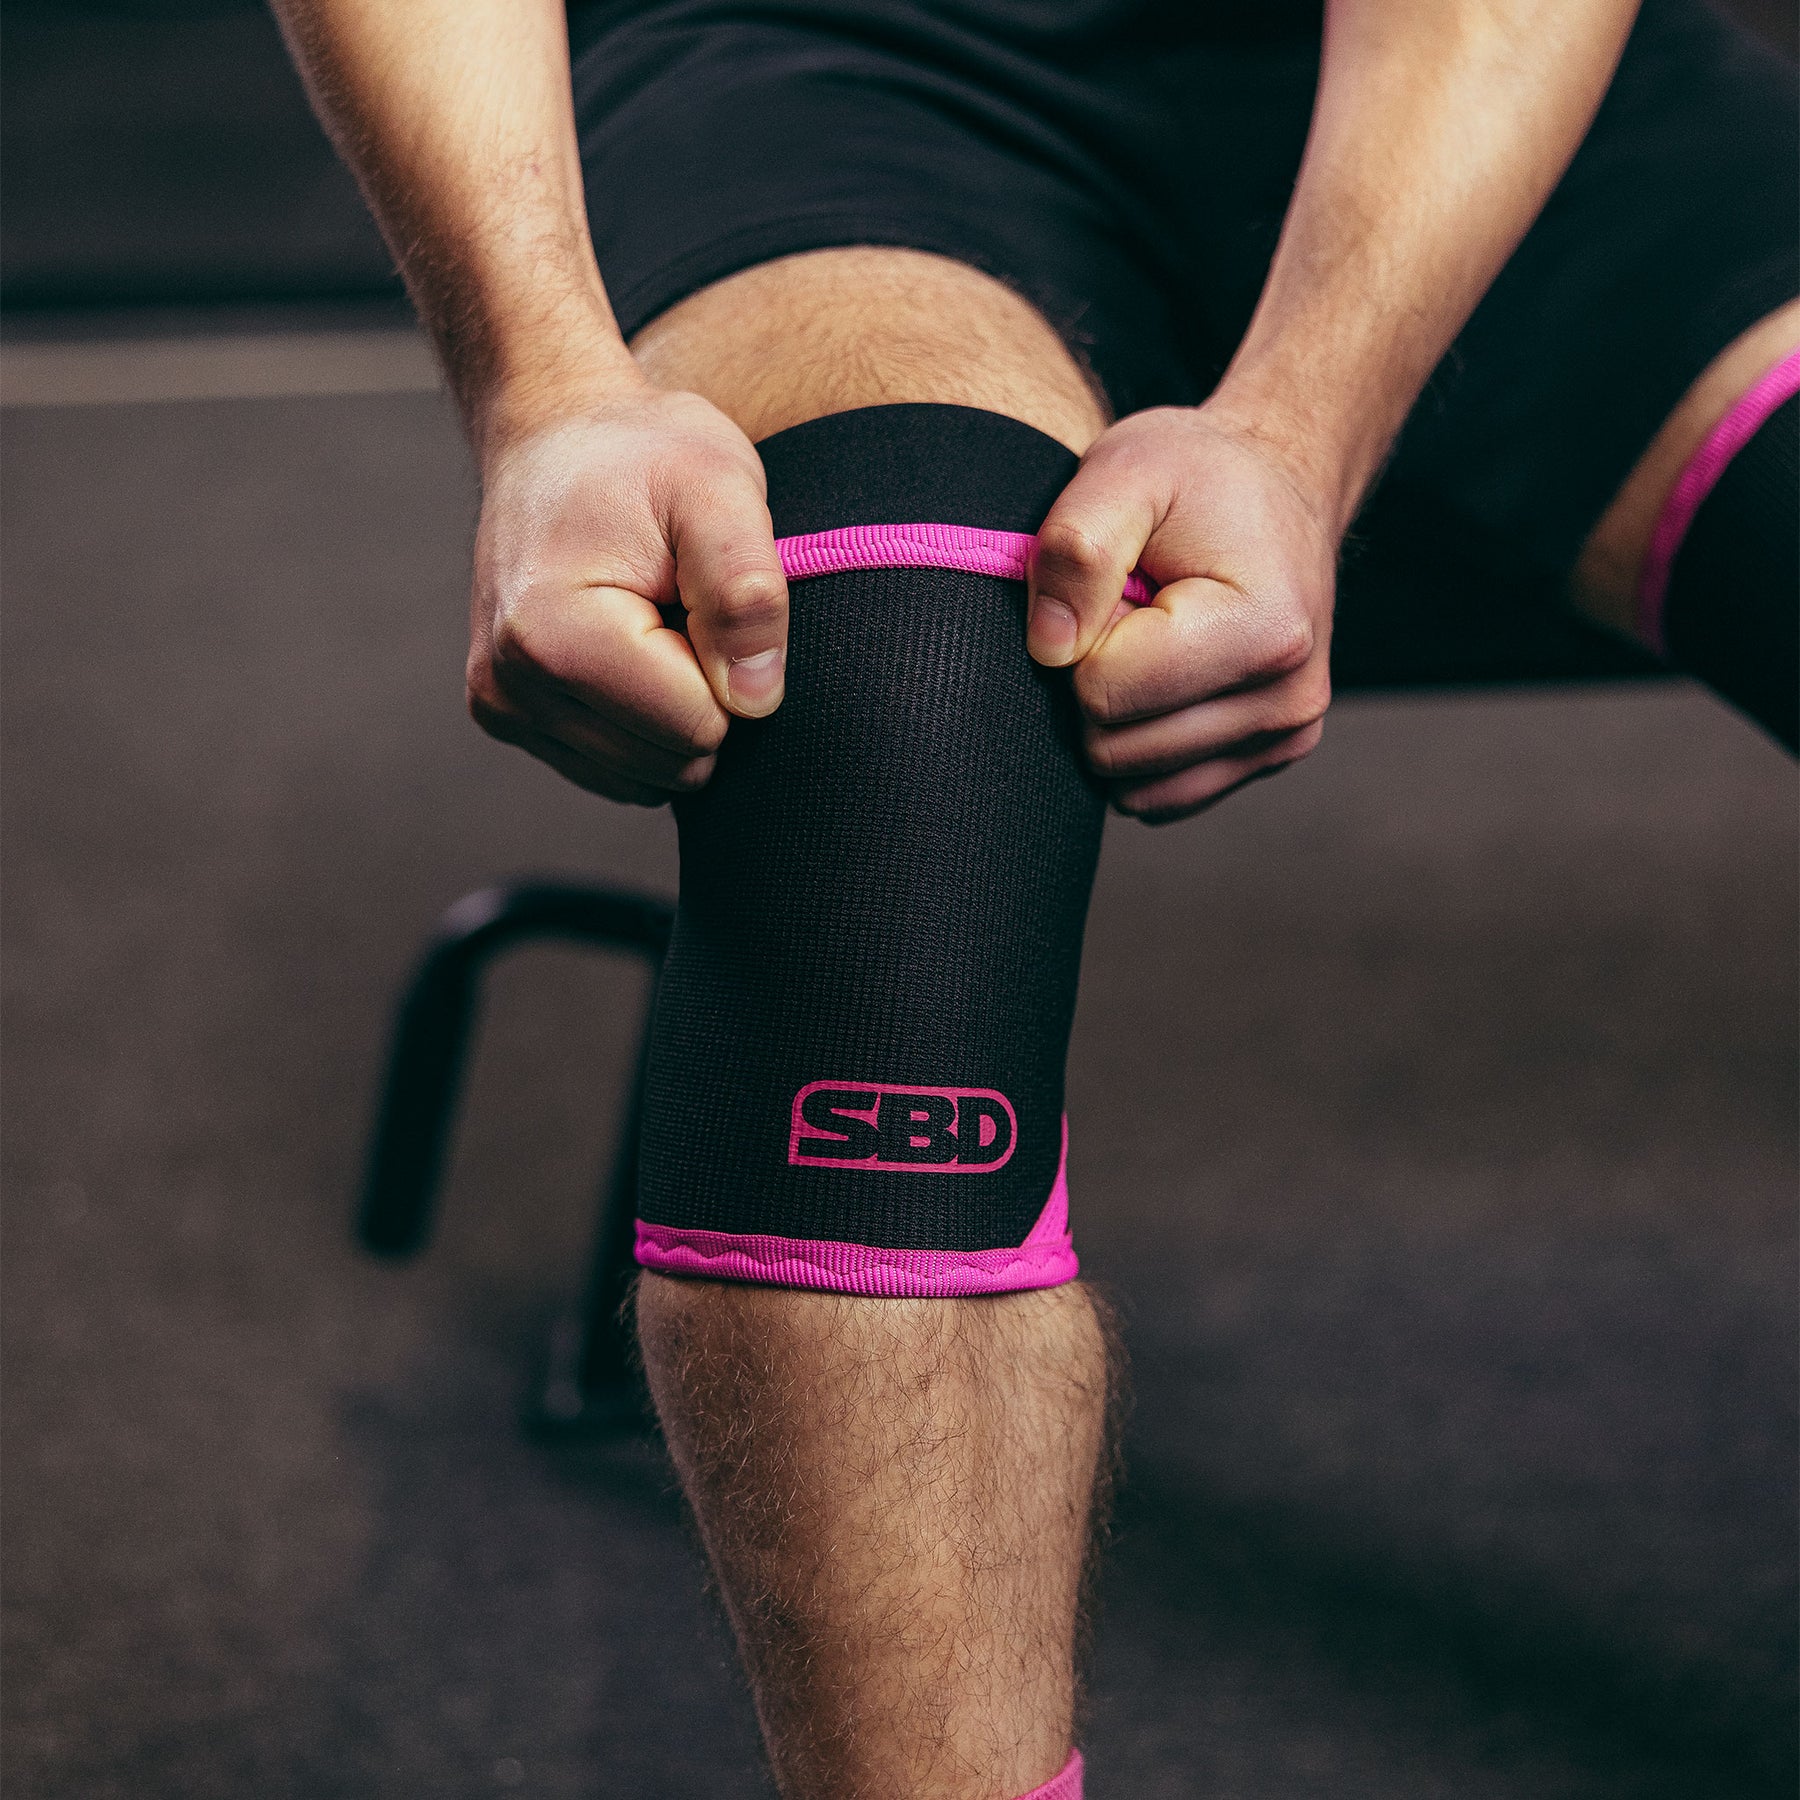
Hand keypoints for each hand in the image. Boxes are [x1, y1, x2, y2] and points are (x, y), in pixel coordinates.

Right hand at [467, 377, 787, 804]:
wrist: (555, 435)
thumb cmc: (643, 454)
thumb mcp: (718, 488)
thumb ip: (746, 590)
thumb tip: (754, 699)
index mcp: (552, 636)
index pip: (696, 727)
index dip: (725, 666)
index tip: (695, 595)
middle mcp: (509, 686)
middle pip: (673, 762)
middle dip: (699, 692)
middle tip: (676, 606)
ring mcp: (503, 708)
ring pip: (649, 777)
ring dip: (672, 708)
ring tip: (649, 620)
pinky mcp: (508, 717)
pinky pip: (619, 769)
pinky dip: (641, 720)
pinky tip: (626, 648)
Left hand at [1026, 404, 1341, 823]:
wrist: (1278, 488)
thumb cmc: (1200, 475)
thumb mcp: (1125, 467)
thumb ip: (1075, 549)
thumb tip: (1050, 649)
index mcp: (1264, 632)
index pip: (1103, 693)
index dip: (1081, 636)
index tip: (1118, 585)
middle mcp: (1288, 701)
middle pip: (1113, 749)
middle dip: (1096, 680)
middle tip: (1132, 610)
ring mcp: (1282, 740)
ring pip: (1130, 783)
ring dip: (1117, 715)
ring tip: (1152, 638)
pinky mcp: (1265, 760)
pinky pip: (1158, 795)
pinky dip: (1141, 743)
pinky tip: (1165, 678)